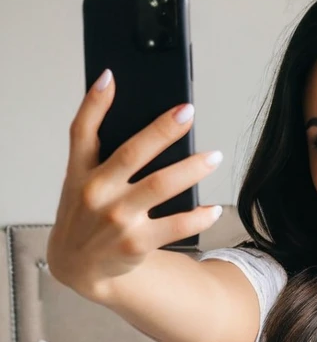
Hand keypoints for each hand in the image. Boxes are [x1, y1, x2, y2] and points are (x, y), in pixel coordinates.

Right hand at [47, 69, 223, 298]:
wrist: (77, 265)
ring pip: (160, 186)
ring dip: (191, 169)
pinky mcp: (136, 243)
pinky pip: (174, 226)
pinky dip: (198, 217)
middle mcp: (97, 193)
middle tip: (188, 113)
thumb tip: (108, 84)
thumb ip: (91, 138)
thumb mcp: (78, 176)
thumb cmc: (85, 211)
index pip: (82, 131)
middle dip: (162, 131)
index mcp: (82, 172)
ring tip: (214, 157)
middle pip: (132, 154)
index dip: (95, 103)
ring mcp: (117, 219)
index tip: (112, 76)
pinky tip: (214, 208)